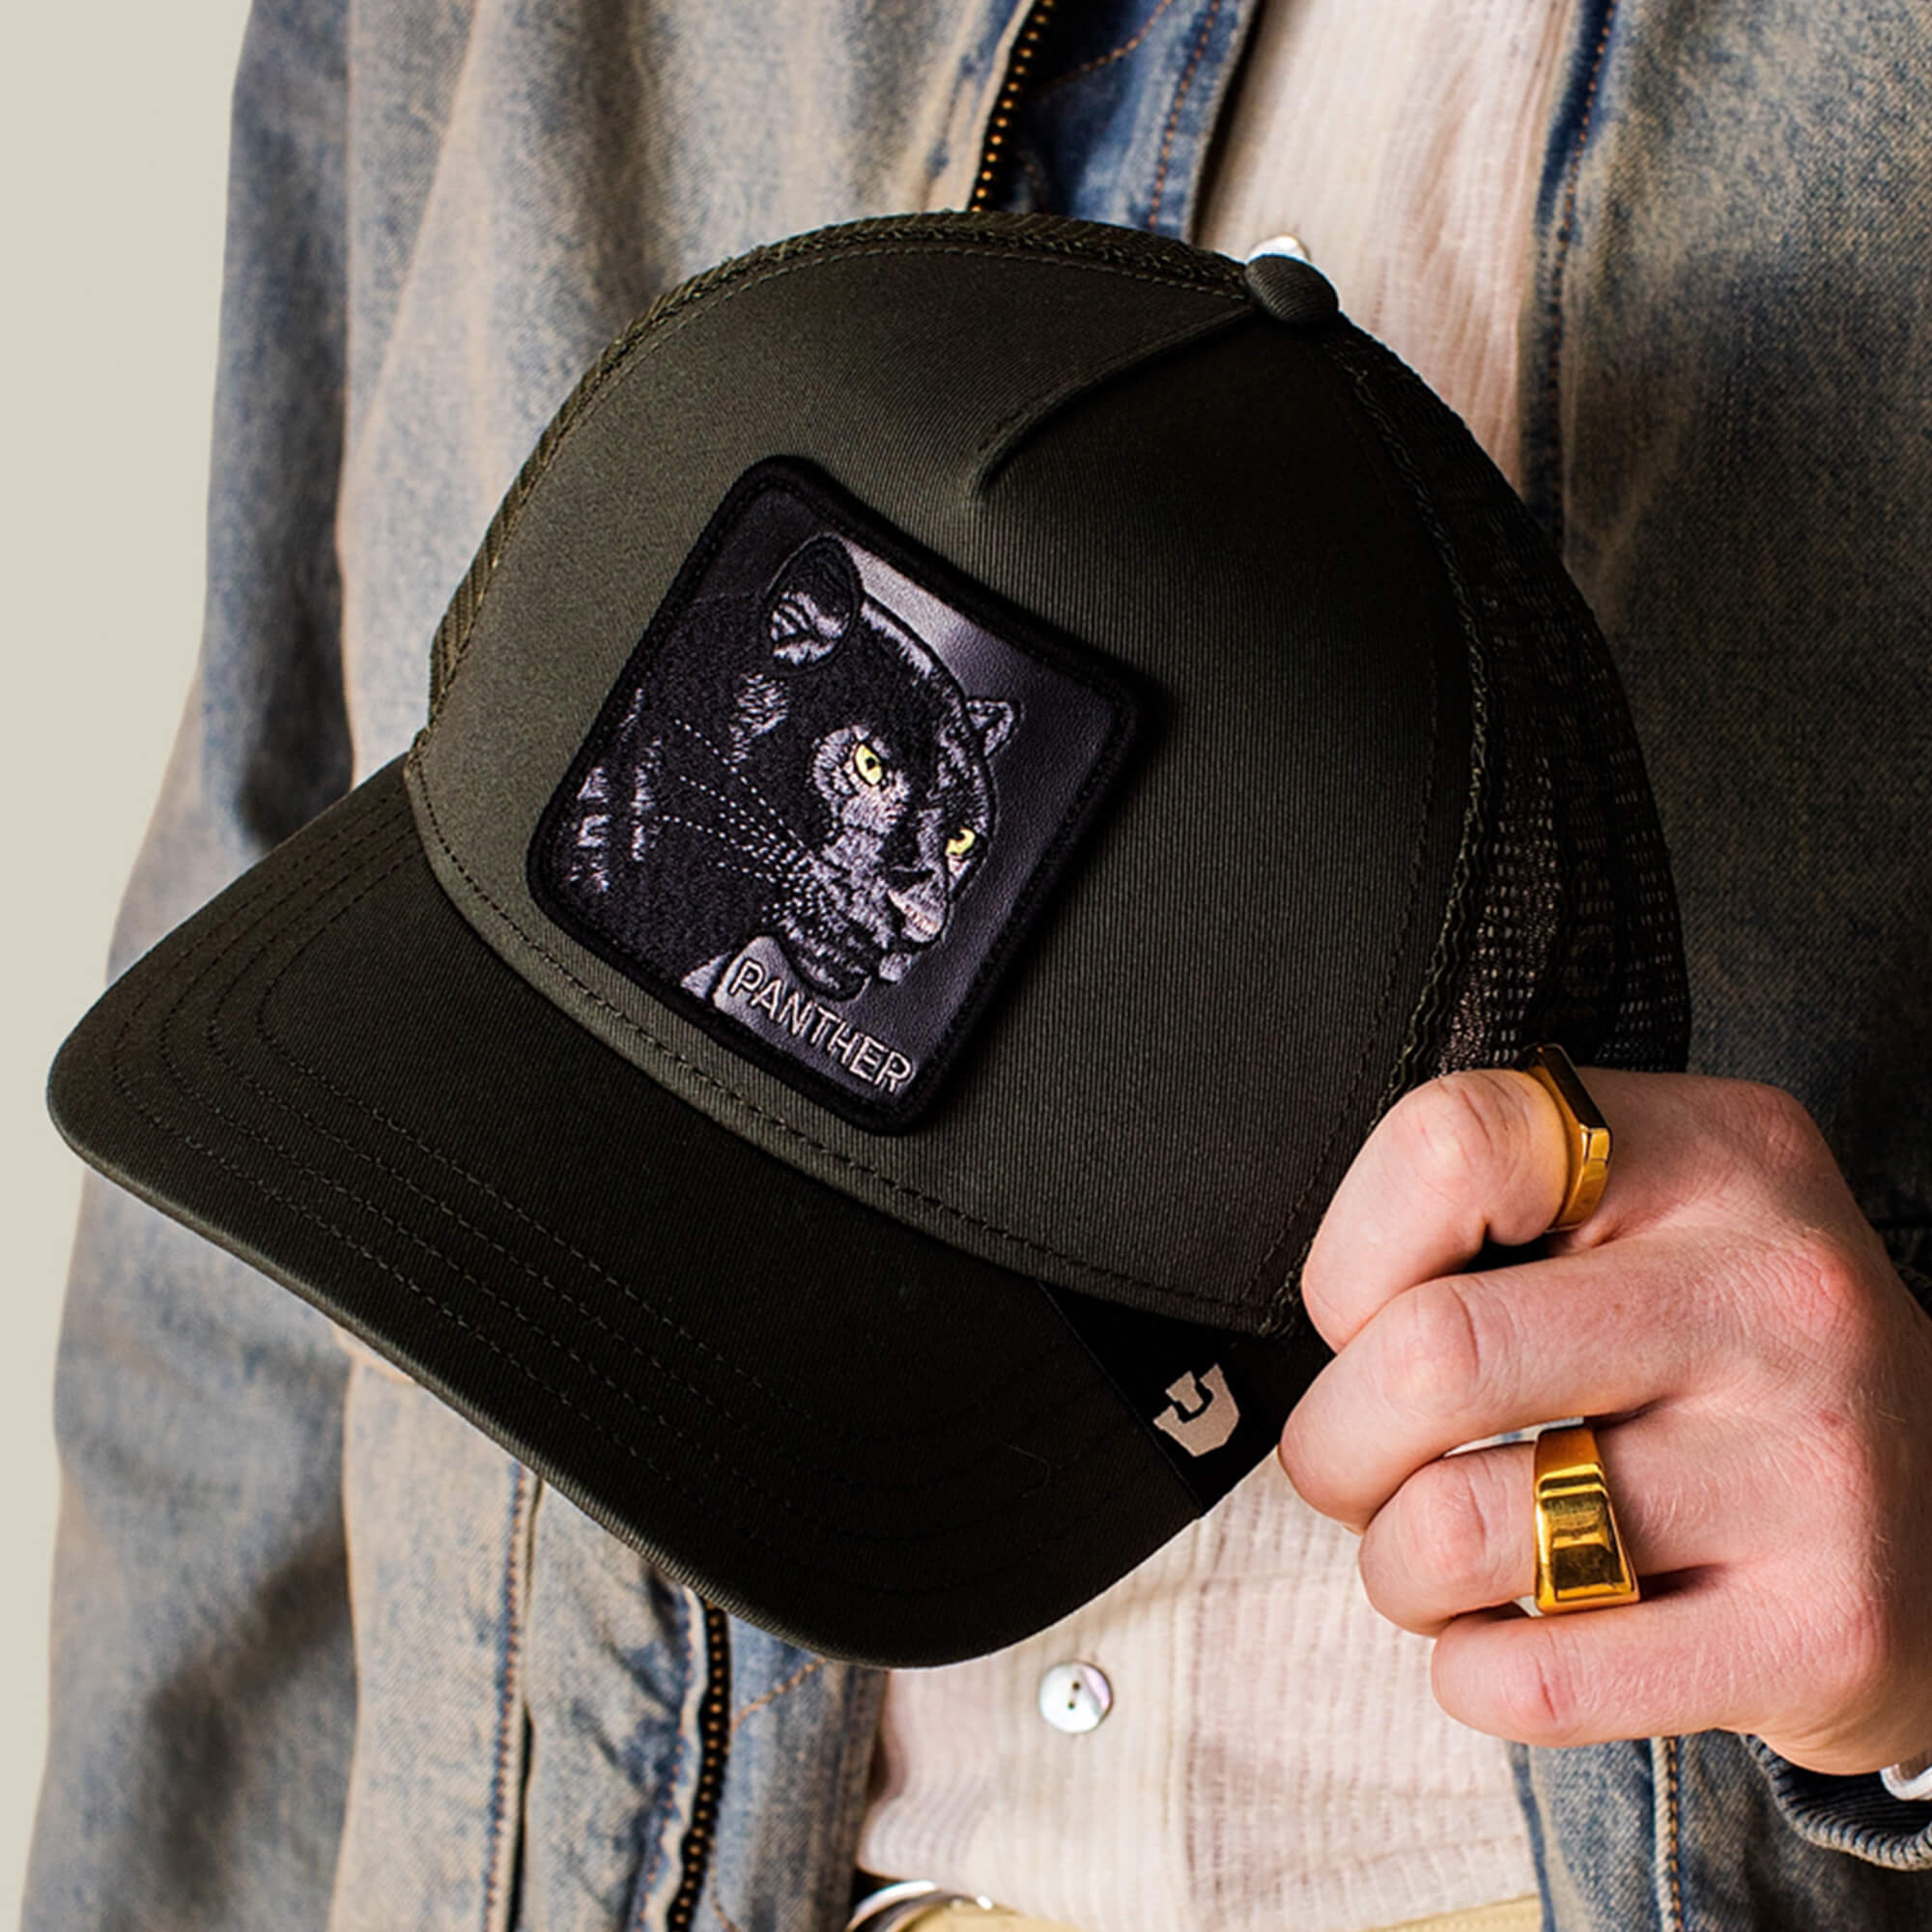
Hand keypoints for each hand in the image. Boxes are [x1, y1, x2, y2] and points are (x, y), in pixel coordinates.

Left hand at [1276, 1066, 1931, 1775]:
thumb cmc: (1719, 1355)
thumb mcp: (1646, 1215)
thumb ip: (1490, 1215)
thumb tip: (1321, 1326)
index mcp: (1715, 1152)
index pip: (1447, 1146)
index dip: (1351, 1256)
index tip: (1367, 1317)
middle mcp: (1777, 1289)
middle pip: (1426, 1355)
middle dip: (1333, 1442)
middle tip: (1354, 1466)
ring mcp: (1812, 1465)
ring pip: (1456, 1531)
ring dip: (1396, 1569)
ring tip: (1437, 1554)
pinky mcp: (1825, 1630)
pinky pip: (1537, 1680)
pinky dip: (1471, 1671)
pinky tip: (1511, 1633)